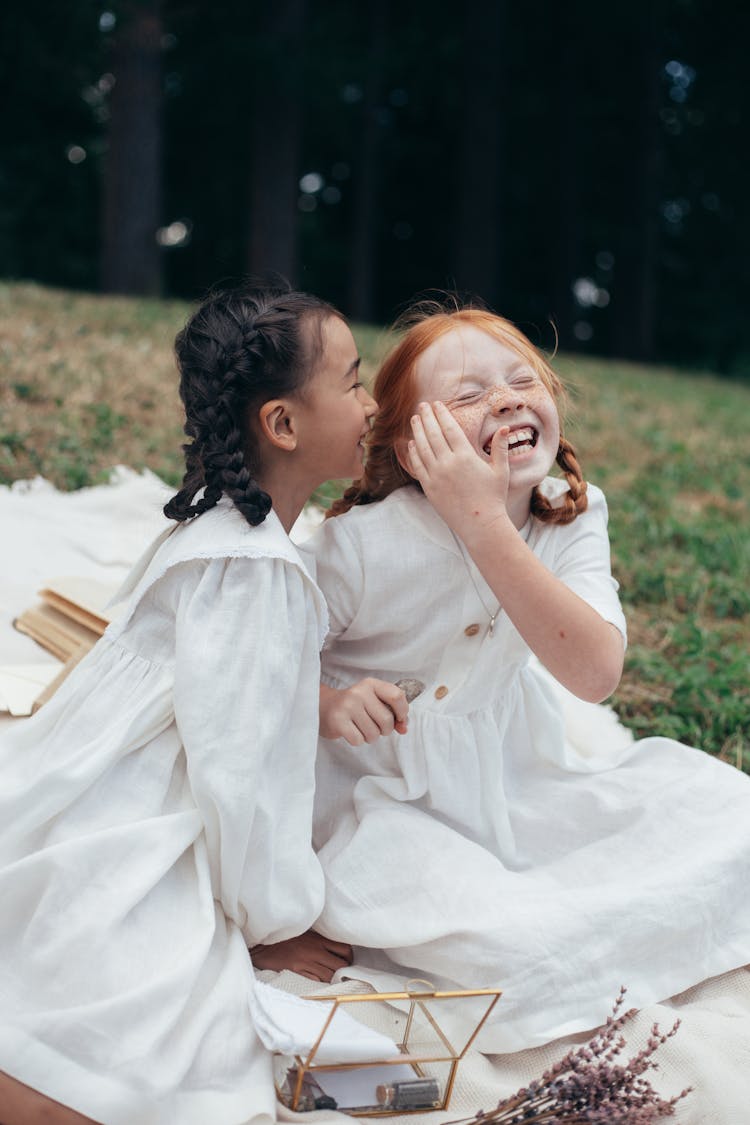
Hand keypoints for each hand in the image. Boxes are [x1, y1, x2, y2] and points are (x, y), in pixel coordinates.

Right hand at [250, 929, 353, 981]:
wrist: (262, 945)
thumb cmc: (284, 939)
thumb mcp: (305, 934)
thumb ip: (319, 940)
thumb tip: (336, 951)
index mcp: (318, 939)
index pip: (344, 949)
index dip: (349, 958)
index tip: (346, 962)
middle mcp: (315, 950)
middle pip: (340, 965)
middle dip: (343, 972)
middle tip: (341, 976)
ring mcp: (305, 961)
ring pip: (329, 976)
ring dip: (332, 980)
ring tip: (330, 982)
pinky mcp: (296, 971)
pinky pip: (315, 981)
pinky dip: (319, 984)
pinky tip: (317, 984)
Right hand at [320, 679, 407, 744]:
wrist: (323, 706)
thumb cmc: (354, 706)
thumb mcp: (374, 703)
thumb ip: (393, 714)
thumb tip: (404, 728)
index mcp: (371, 684)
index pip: (397, 696)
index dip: (402, 712)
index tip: (398, 719)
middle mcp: (359, 692)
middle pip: (387, 720)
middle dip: (385, 730)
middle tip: (375, 726)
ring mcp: (347, 706)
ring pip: (373, 733)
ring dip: (370, 737)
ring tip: (361, 728)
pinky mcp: (338, 721)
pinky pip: (359, 740)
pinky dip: (358, 740)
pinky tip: (351, 731)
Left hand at [407, 401, 509, 536]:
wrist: (480, 524)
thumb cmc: (494, 498)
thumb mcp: (501, 471)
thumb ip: (500, 448)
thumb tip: (506, 428)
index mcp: (466, 456)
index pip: (449, 428)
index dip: (442, 414)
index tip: (436, 404)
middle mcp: (448, 464)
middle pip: (433, 434)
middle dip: (427, 417)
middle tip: (422, 405)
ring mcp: (436, 476)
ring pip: (422, 448)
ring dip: (417, 431)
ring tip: (415, 419)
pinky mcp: (429, 488)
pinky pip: (418, 466)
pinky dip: (413, 453)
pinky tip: (411, 444)